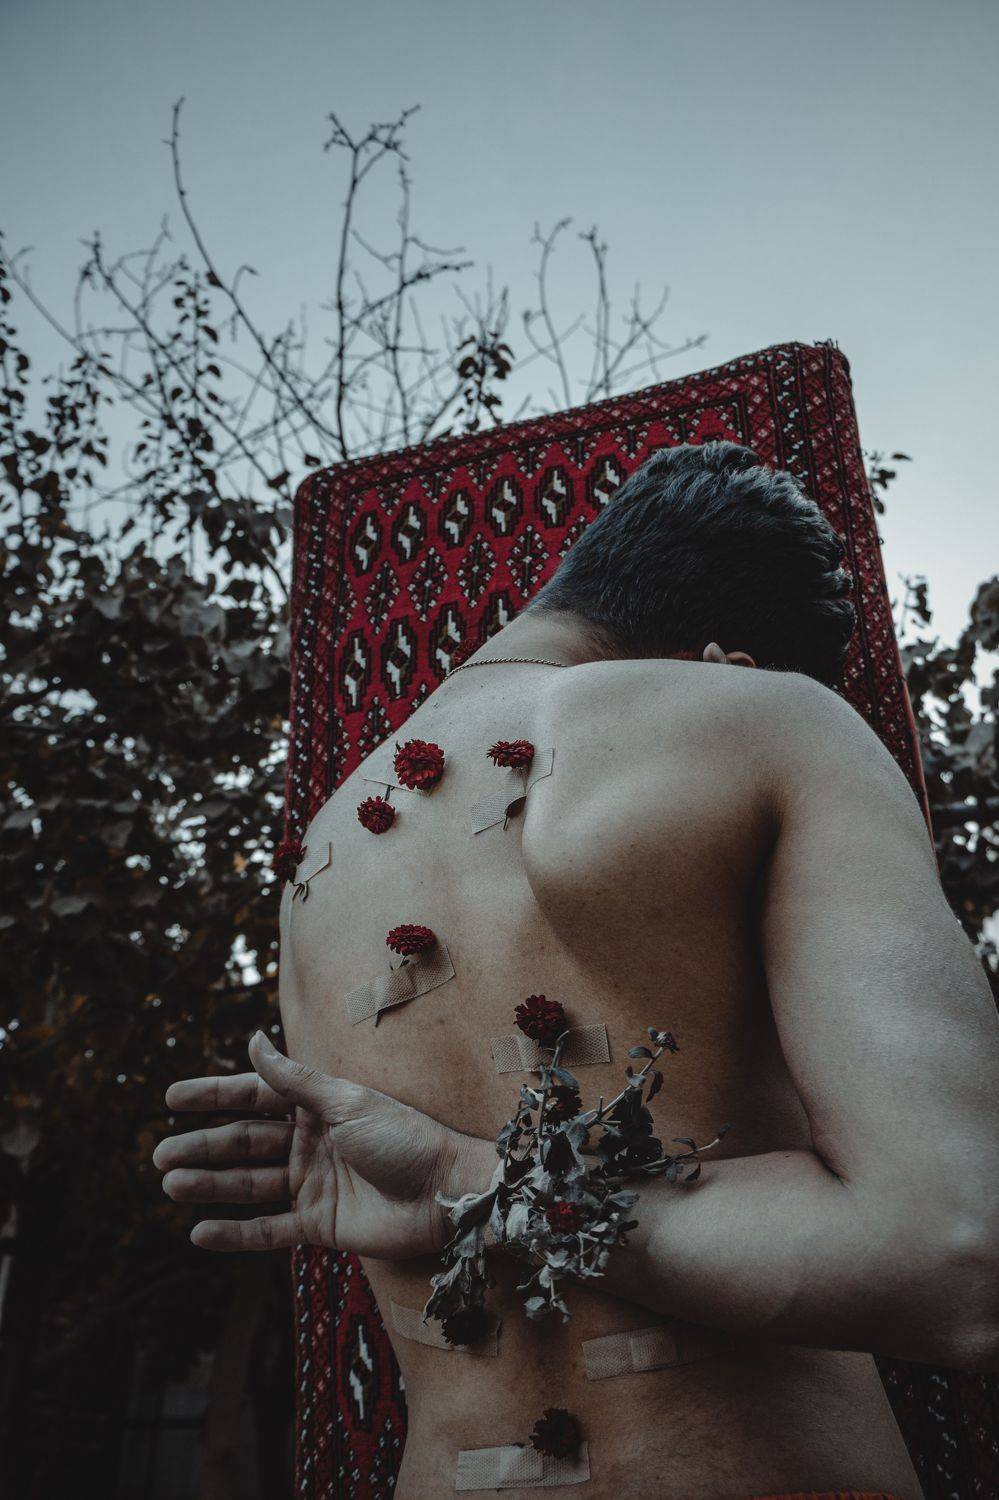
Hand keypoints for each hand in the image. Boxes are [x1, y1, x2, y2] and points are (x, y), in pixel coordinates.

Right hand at [153, 1030, 494, 1256]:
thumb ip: (294, 1078)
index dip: (213, 1096)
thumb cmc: (404, 1138)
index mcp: (318, 1106)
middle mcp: (310, 1143)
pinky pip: (268, 1231)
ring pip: (249, 1186)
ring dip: (209, 1185)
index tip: (170, 1098)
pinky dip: (235, 1234)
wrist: (447, 1193)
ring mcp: (313, 1185)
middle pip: (245, 1143)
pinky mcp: (320, 1226)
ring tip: (170, 1184)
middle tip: (158, 1153)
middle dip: (202, 1147)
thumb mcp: (345, 1101)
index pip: (255, 1097)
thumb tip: (252, 1039)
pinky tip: (199, 1232)